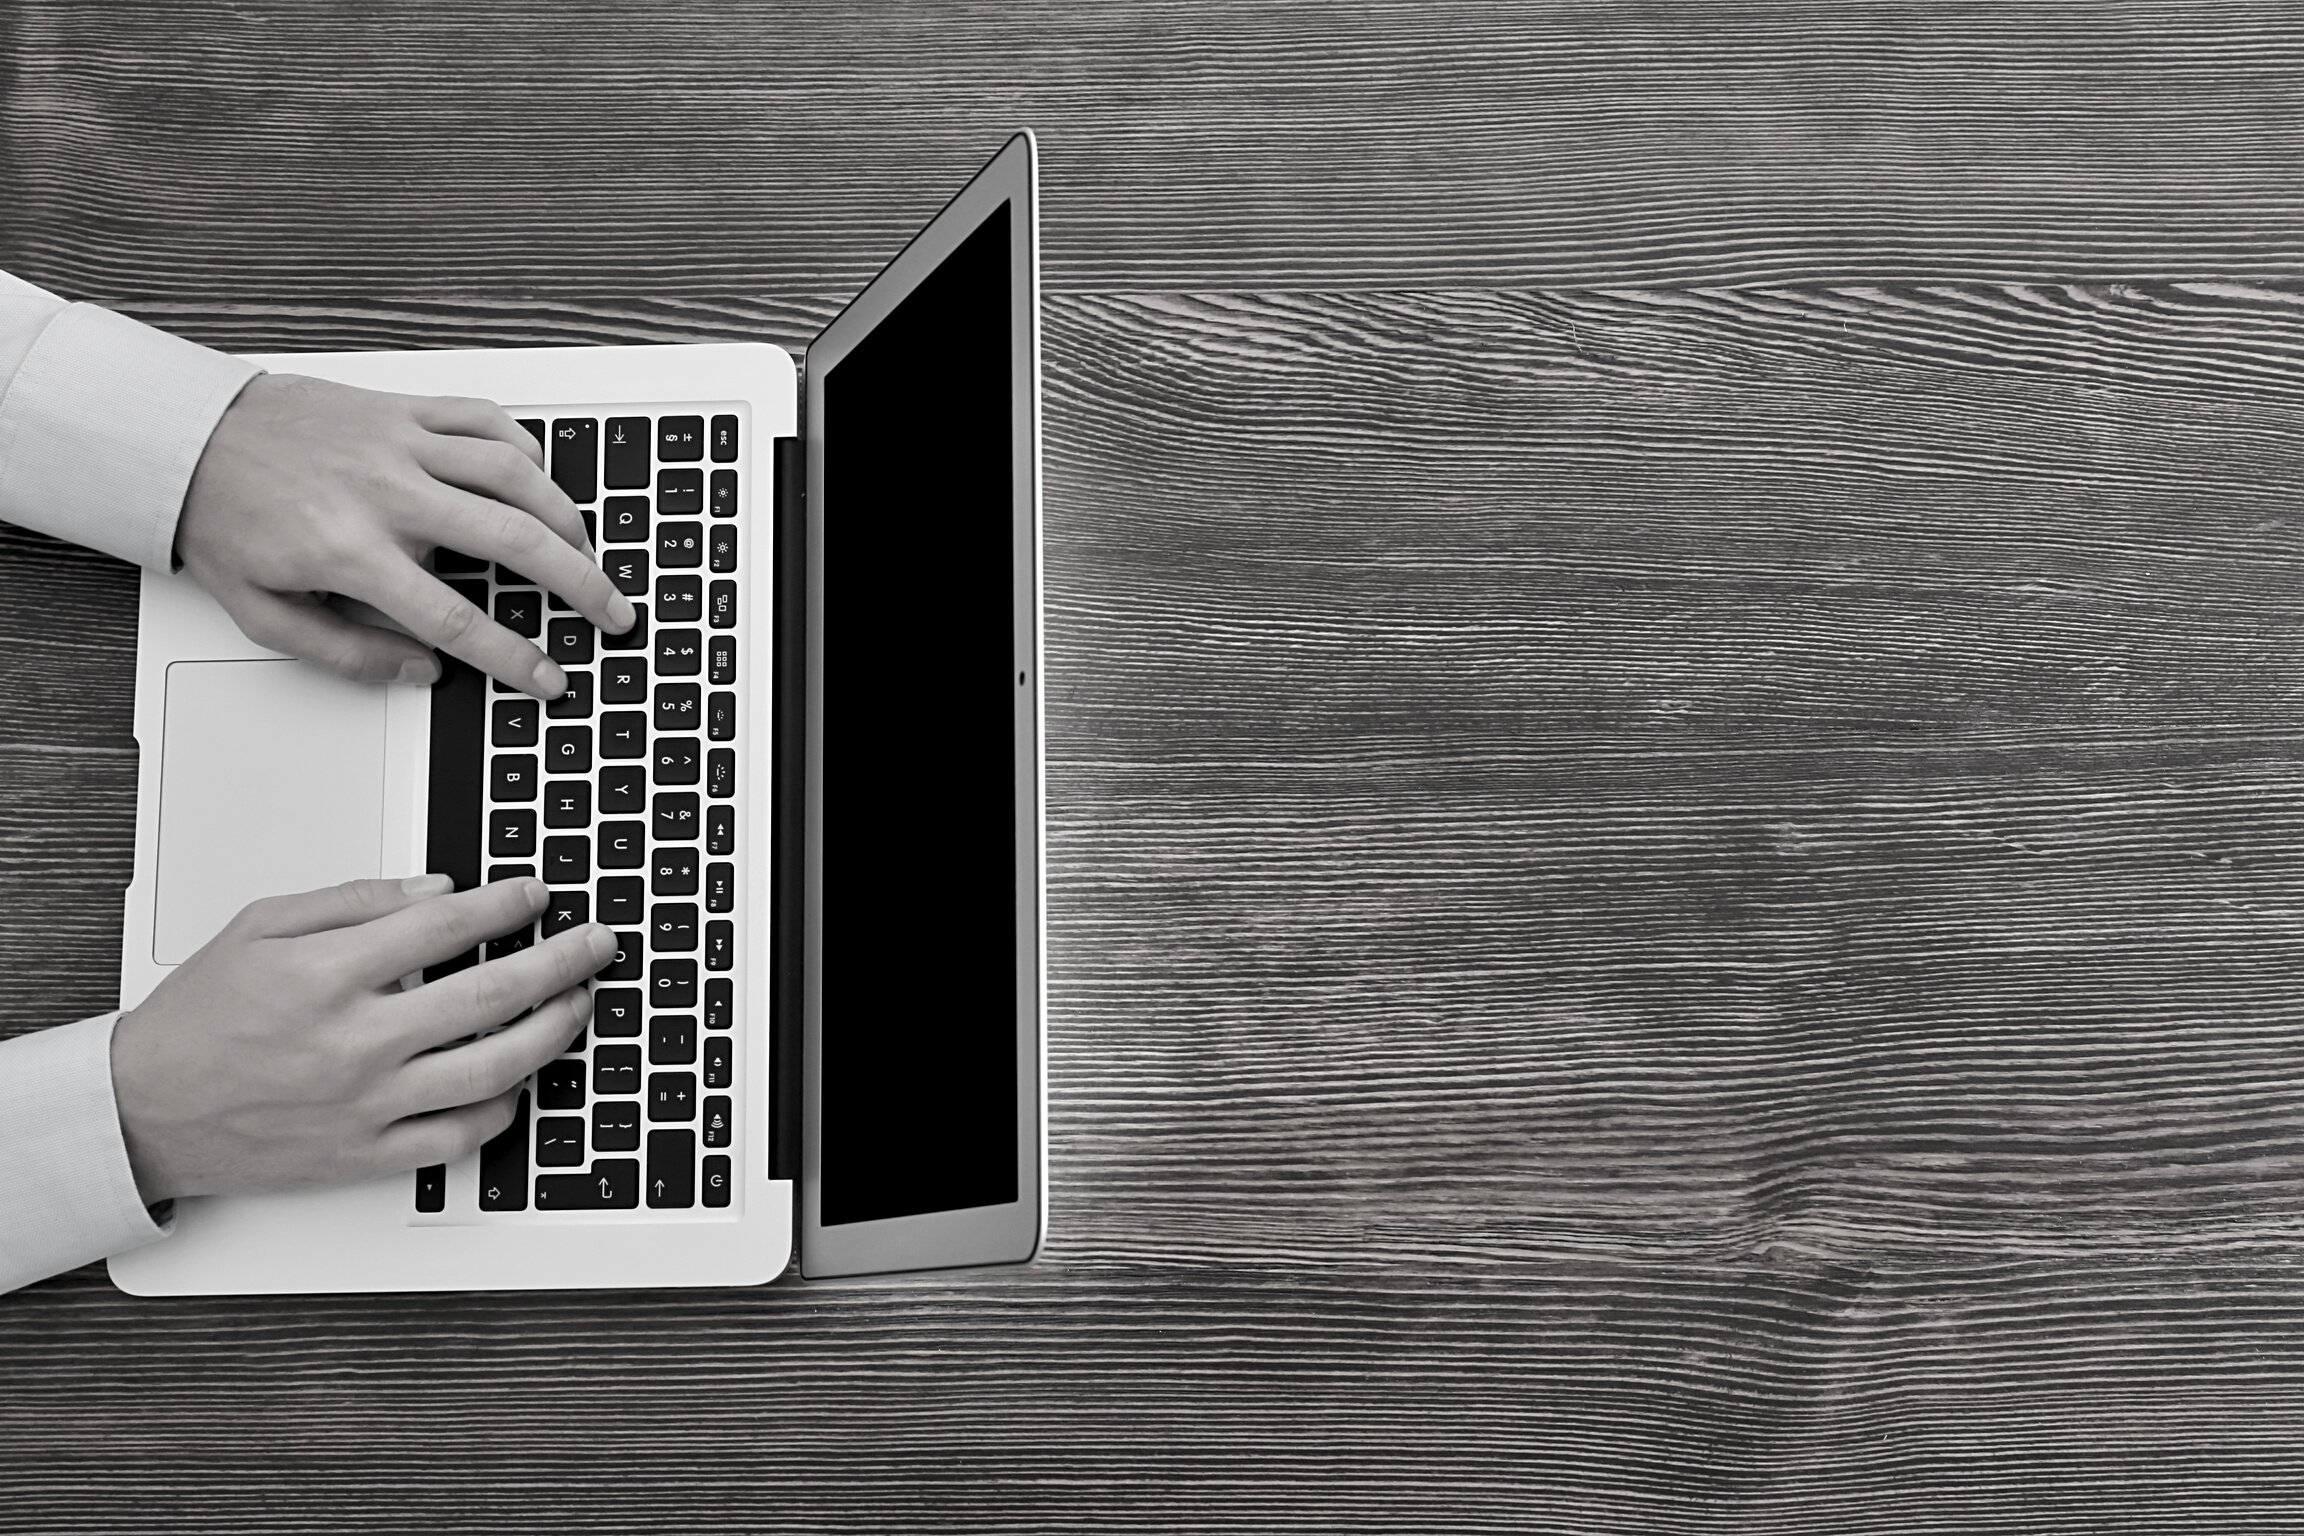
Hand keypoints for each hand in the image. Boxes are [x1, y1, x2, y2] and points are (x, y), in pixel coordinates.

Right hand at [110, 873, 612, 1203]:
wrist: (144, 1110)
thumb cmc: (198, 1018)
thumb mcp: (260, 927)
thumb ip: (354, 901)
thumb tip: (439, 889)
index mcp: (326, 975)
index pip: (444, 928)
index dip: (505, 905)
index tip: (537, 894)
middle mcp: (354, 1041)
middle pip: (489, 996)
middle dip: (562, 962)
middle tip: (599, 943)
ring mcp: (366, 1104)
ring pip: (491, 1069)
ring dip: (552, 1032)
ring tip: (579, 1004)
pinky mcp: (367, 1155)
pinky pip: (458, 1136)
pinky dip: (503, 1107)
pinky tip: (520, 1079)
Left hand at [175, 373, 634, 699]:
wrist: (186, 437)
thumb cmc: (228, 522)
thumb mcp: (265, 614)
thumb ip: (346, 653)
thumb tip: (423, 672)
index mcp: (348, 550)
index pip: (454, 617)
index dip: (512, 656)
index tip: (548, 678)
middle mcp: (385, 491)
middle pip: (511, 539)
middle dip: (578, 583)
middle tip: (613, 613)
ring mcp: (399, 442)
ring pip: (514, 473)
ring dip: (568, 518)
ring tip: (591, 554)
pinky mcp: (403, 408)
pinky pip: (487, 420)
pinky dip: (527, 451)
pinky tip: (541, 484)